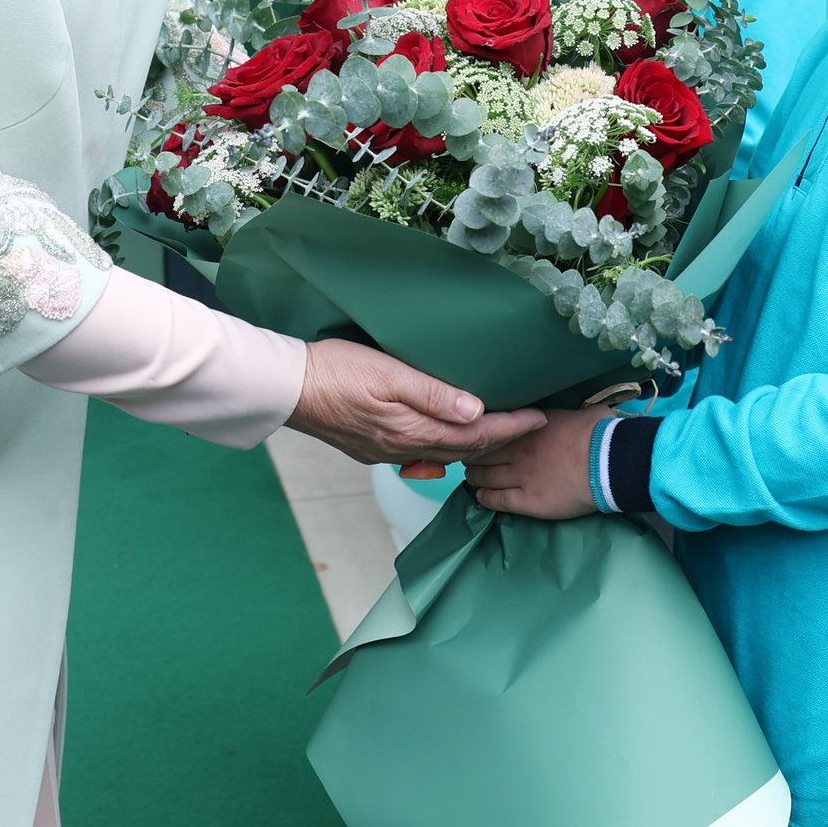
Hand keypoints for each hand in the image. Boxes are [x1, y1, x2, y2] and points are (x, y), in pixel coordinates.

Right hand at [288, 337, 545, 466]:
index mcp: (413, 430)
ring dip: (474, 446)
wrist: (288, 387)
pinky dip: (442, 451)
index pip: (476, 433)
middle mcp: (404, 448)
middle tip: (530, 426)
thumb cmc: (337, 370)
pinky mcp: (370, 447)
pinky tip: (443, 449)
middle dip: (501, 439)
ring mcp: (385, 451)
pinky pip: (418, 456)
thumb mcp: (388, 373)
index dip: (511, 427)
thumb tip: (476, 411)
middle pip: (465, 449)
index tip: (539, 418)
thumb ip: (432, 393)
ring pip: (442, 455)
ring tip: (497, 434)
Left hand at [465, 405, 613, 519]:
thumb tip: (571, 412)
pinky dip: (485, 498)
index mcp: (529, 425)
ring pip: (486, 477)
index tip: (479, 434)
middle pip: (484, 453)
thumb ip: (562, 414)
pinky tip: (480, 497)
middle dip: (474, 454)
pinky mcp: (528, 501)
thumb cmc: (598, 432)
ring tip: (472, 476)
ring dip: (476, 476)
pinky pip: (498, 500)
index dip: (484, 434)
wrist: (608, 461)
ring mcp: (521, 476)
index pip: (495, 429)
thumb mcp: (576, 411)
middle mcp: (518, 449)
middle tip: (469, 457)